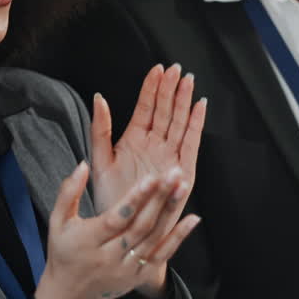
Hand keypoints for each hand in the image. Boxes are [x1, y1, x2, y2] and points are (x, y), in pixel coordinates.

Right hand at [34, 161, 200, 298]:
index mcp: (88, 241)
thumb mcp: (57, 222)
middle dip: (158, 199)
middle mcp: (110, 257)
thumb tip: (83, 164)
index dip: (134, 199)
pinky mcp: (139, 276)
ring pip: (153, 238)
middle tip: (173, 174)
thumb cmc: (63, 252)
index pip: (116, 219)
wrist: (71, 295)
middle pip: (139, 226)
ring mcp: (126, 269)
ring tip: (182, 187)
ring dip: (170, 212)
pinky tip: (193, 219)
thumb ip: (68, 192)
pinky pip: (162, 256)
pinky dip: (179, 238)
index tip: (150, 178)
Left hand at [91, 64, 205, 294]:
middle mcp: (153, 146)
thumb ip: (100, 128)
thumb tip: (99, 98)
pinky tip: (200, 106)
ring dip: (184, 102)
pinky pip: (191, 143)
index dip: (151, 88)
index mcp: (134, 140)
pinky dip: (195, 124)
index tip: (157, 69)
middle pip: (165, 111)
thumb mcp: (100, 158)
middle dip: (171, 89)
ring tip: (188, 81)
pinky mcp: (182, 171)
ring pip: (178, 122)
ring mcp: (168, 157)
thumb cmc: (110, 198)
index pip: (145, 108)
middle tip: (176, 69)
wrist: (122, 230)